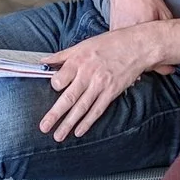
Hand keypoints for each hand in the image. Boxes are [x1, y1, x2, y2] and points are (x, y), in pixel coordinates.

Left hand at [39, 27, 161, 140]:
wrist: (137, 46)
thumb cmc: (110, 43)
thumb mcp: (82, 45)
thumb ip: (62, 56)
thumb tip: (43, 61)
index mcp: (78, 61)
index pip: (60, 79)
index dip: (54, 85)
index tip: (53, 89)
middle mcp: (87, 74)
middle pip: (68, 98)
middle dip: (55, 114)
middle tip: (44, 127)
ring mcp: (100, 85)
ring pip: (81, 108)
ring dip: (68, 124)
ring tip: (58, 136)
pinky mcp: (111, 92)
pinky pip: (97, 110)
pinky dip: (87, 122)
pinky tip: (78, 131)